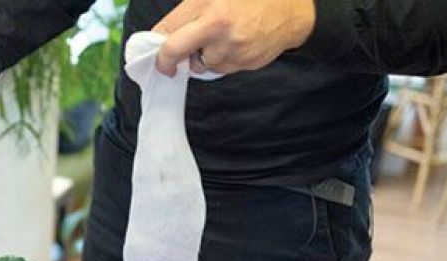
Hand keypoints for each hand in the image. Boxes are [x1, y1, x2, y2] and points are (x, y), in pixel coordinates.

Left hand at [152, 0, 314, 75]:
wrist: (292, 10)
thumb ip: (191, 10)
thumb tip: (163, 34)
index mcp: (206, 4)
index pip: (167, 29)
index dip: (156, 42)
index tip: (154, 49)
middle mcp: (216, 27)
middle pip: (174, 52)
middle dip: (166, 61)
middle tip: (166, 66)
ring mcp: (231, 48)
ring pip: (201, 64)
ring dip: (203, 57)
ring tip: (220, 37)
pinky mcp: (244, 63)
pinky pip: (222, 68)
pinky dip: (223, 59)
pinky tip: (236, 43)